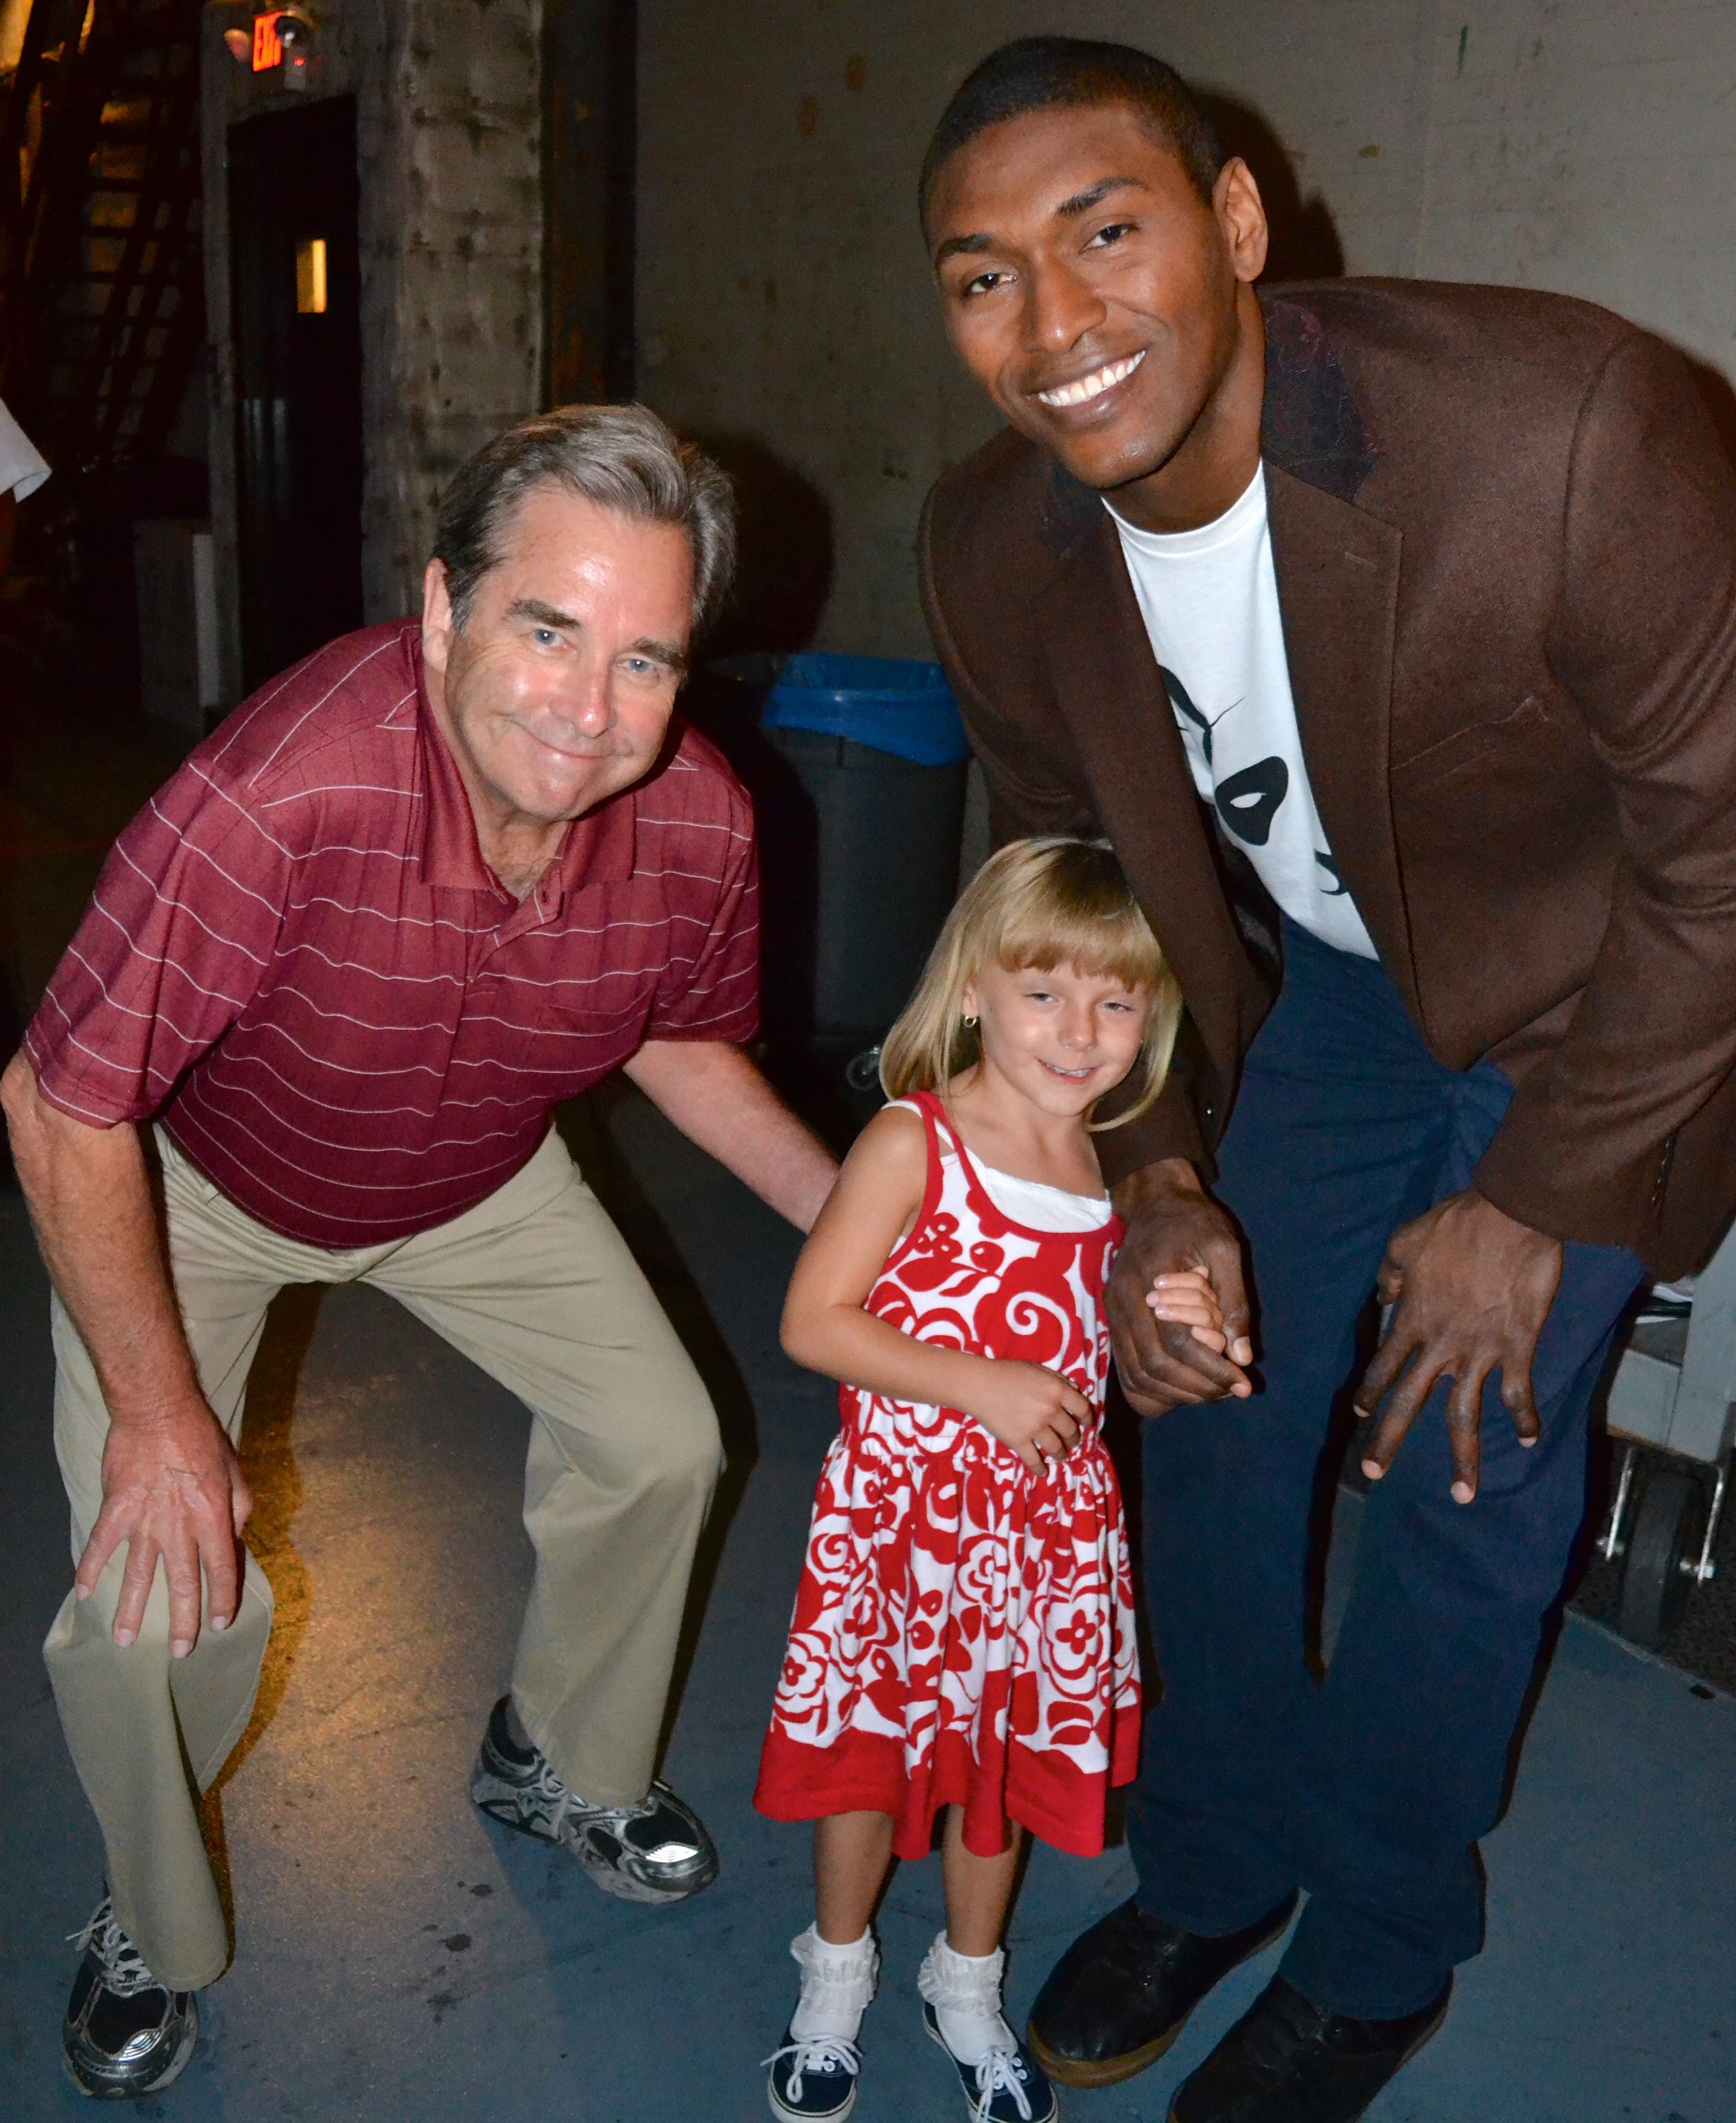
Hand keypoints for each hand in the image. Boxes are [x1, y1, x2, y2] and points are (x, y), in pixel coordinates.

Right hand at [75, 1399, 253, 1656]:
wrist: (159, 1410)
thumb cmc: (202, 1438)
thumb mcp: (236, 1471)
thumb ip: (240, 1508)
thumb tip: (236, 1539)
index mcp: (214, 1517)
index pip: (222, 1569)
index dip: (224, 1599)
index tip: (222, 1623)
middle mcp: (180, 1526)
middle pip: (182, 1583)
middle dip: (182, 1621)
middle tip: (180, 1650)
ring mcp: (145, 1520)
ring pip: (137, 1575)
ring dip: (129, 1611)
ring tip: (124, 1641)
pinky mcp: (116, 1508)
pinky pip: (100, 1545)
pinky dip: (88, 1569)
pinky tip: (82, 1593)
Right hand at [968, 1361, 1090, 1475]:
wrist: (979, 1384)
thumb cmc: (1007, 1372)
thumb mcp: (1036, 1368)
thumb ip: (1057, 1378)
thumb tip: (1075, 1389)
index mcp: (1056, 1390)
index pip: (1082, 1408)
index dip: (1087, 1417)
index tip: (1087, 1423)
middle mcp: (1050, 1411)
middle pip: (1071, 1431)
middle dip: (1074, 1438)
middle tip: (1072, 1441)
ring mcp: (1035, 1428)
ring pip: (1057, 1448)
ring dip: (1062, 1454)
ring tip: (1061, 1456)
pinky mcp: (1019, 1441)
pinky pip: (1033, 1460)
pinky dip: (1040, 1469)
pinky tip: (1043, 1472)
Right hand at [1109, 1160, 1253, 1414]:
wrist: (1156, 1202)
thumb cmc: (1195, 1222)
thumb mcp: (1226, 1249)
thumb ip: (1235, 1302)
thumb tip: (1243, 1357)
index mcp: (1150, 1278)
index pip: (1177, 1341)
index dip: (1212, 1369)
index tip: (1243, 1383)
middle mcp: (1123, 1300)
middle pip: (1154, 1365)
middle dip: (1197, 1387)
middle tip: (1231, 1390)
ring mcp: (1113, 1312)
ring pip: (1137, 1373)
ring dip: (1176, 1393)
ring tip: (1212, 1392)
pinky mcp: (1114, 1320)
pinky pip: (1126, 1369)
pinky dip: (1151, 1390)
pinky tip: (1180, 1392)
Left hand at [1355, 1188, 1562, 1502]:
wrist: (1512, 1217)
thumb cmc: (1458, 1224)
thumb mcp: (1407, 1240)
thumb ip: (1392, 1272)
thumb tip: (1384, 1294)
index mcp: (1412, 1319)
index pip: (1383, 1365)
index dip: (1370, 1391)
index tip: (1359, 1414)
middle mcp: (1440, 1344)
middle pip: (1410, 1401)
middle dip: (1389, 1440)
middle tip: (1373, 1472)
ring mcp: (1479, 1351)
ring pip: (1465, 1415)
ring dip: (1463, 1459)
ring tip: (1462, 1495)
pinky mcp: (1517, 1347)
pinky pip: (1518, 1392)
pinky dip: (1524, 1419)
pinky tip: (1527, 1440)